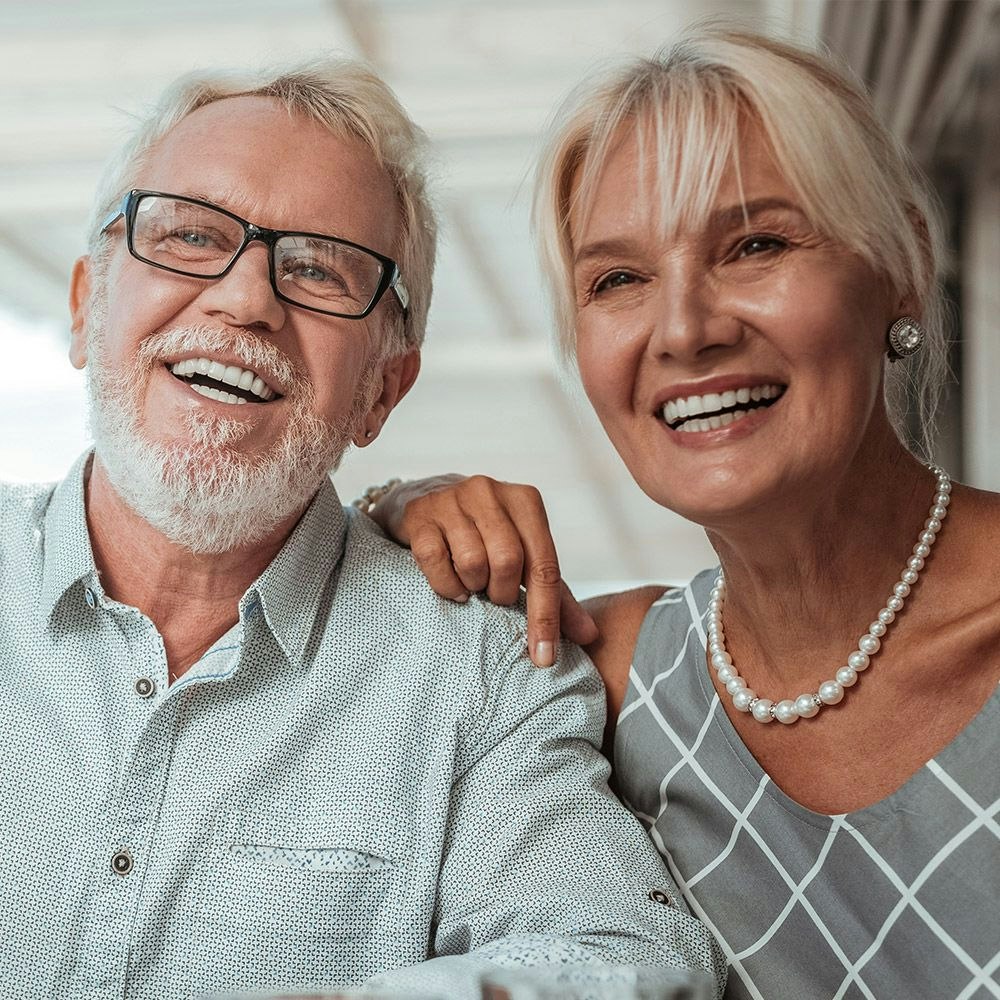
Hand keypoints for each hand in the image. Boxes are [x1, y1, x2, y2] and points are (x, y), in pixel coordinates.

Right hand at [371, 475, 598, 664]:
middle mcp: (490, 492)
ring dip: (473, 587)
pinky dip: (445, 585)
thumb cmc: (485, 535)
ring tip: (472, 583)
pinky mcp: (420, 514)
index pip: (544, 565)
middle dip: (502, 593)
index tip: (544, 657)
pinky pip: (435, 561)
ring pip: (472, 561)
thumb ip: (555, 594)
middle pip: (508, 561)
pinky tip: (450, 582)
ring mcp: (452, 499)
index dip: (545, 616)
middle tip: (495, 595)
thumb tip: (590, 635)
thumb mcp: (524, 555)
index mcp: (526, 501)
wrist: (428, 500)